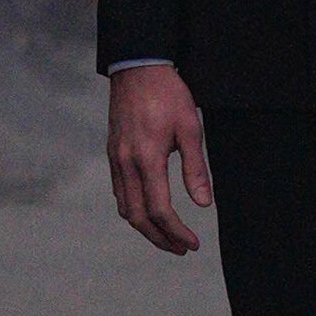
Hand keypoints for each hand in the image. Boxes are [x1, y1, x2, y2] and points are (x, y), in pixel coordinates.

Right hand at [106, 64, 211, 254]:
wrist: (137, 67)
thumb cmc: (168, 94)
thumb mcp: (190, 128)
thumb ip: (195, 169)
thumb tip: (203, 204)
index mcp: (147, 159)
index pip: (159, 210)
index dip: (176, 232)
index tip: (193, 243)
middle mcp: (125, 163)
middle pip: (137, 217)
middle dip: (159, 239)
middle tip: (181, 249)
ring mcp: (115, 159)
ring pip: (124, 207)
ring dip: (145, 228)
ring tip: (168, 236)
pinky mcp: (112, 153)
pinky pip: (119, 192)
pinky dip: (134, 209)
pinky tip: (150, 211)